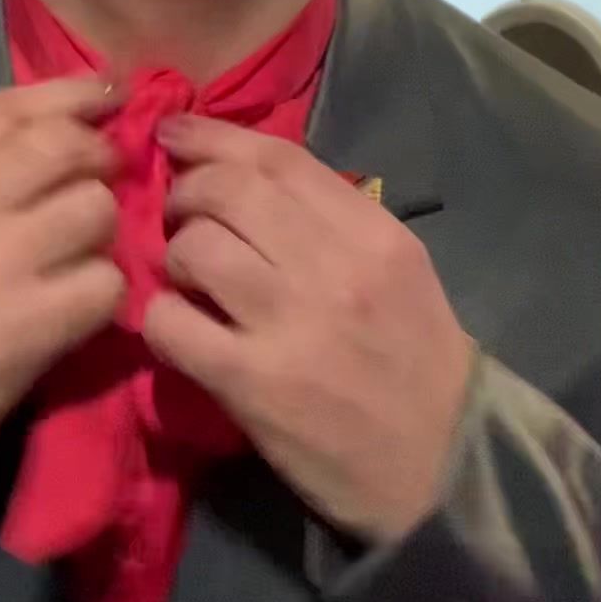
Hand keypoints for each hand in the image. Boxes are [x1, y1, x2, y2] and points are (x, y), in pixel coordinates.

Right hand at [0, 78, 124, 534]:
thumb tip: (49, 134)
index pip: (12, 108)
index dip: (75, 96)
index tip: (109, 96)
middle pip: (64, 148)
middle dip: (99, 158)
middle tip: (109, 179)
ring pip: (95, 209)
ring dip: (101, 232)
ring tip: (80, 254)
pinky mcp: (27, 327)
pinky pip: (105, 284)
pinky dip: (102, 293)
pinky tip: (79, 307)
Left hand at [141, 117, 473, 545]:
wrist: (440, 469)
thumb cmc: (416, 367)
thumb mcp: (401, 273)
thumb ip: (336, 222)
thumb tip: (249, 181)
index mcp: (374, 234)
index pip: (279, 158)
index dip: (214, 136)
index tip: (177, 133)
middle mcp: (335, 267)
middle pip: (228, 191)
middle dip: (184, 192)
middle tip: (177, 215)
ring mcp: (291, 324)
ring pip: (194, 248)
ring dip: (173, 257)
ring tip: (186, 281)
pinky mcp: (251, 383)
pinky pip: (171, 324)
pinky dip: (159, 319)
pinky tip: (176, 330)